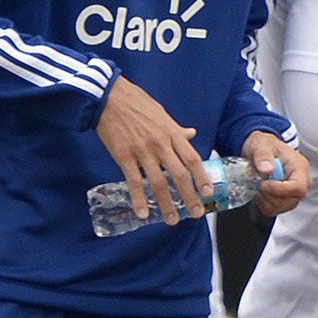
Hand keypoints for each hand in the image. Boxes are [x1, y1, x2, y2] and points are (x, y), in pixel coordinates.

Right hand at [94, 76, 209, 225]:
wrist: (109, 96)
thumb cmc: (136, 102)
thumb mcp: (162, 113)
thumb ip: (177, 128)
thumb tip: (192, 134)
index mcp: (172, 133)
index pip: (192, 159)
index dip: (202, 177)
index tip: (209, 192)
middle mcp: (160, 144)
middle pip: (179, 175)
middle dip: (190, 196)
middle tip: (196, 213)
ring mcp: (142, 151)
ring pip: (159, 182)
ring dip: (167, 204)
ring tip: (172, 220)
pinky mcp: (124, 156)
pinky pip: (134, 182)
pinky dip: (139, 199)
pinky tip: (143, 213)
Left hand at [241, 130, 308, 217]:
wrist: (262, 150)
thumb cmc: (265, 146)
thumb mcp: (261, 145)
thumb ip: (263, 156)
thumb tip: (267, 169)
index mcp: (300, 167)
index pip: (298, 187)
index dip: (280, 190)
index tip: (264, 184)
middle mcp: (302, 182)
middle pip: (290, 200)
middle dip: (269, 194)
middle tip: (259, 181)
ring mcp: (295, 194)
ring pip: (280, 208)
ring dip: (264, 198)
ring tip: (260, 184)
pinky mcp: (286, 202)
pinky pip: (273, 211)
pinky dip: (262, 203)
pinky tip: (261, 191)